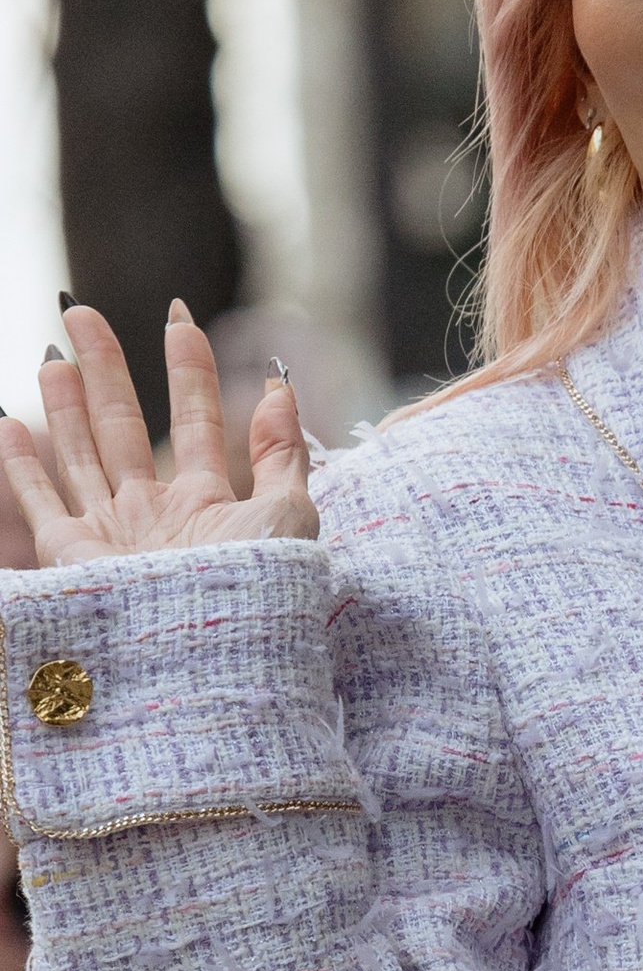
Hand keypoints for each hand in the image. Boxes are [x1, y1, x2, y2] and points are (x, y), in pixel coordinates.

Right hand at [0, 302, 312, 567]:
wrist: (210, 658)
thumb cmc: (257, 593)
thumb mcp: (288, 515)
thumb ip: (282, 453)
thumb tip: (281, 388)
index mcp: (208, 505)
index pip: (196, 421)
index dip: (189, 370)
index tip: (179, 319)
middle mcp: (154, 516)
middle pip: (122, 425)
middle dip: (105, 366)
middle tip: (84, 312)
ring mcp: (110, 535)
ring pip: (80, 452)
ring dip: (65, 402)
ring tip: (53, 352)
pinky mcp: (70, 557)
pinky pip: (39, 499)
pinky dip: (20, 463)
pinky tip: (8, 422)